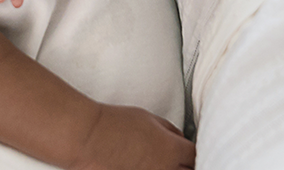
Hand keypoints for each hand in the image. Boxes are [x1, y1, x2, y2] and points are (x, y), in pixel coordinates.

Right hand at [72, 104, 195, 169]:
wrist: (89, 138)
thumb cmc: (115, 125)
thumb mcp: (149, 118)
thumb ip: (170, 131)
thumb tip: (179, 139)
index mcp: (172, 151)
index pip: (194, 155)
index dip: (191, 152)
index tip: (187, 151)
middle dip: (185, 166)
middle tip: (176, 161)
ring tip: (156, 163)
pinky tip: (142, 167)